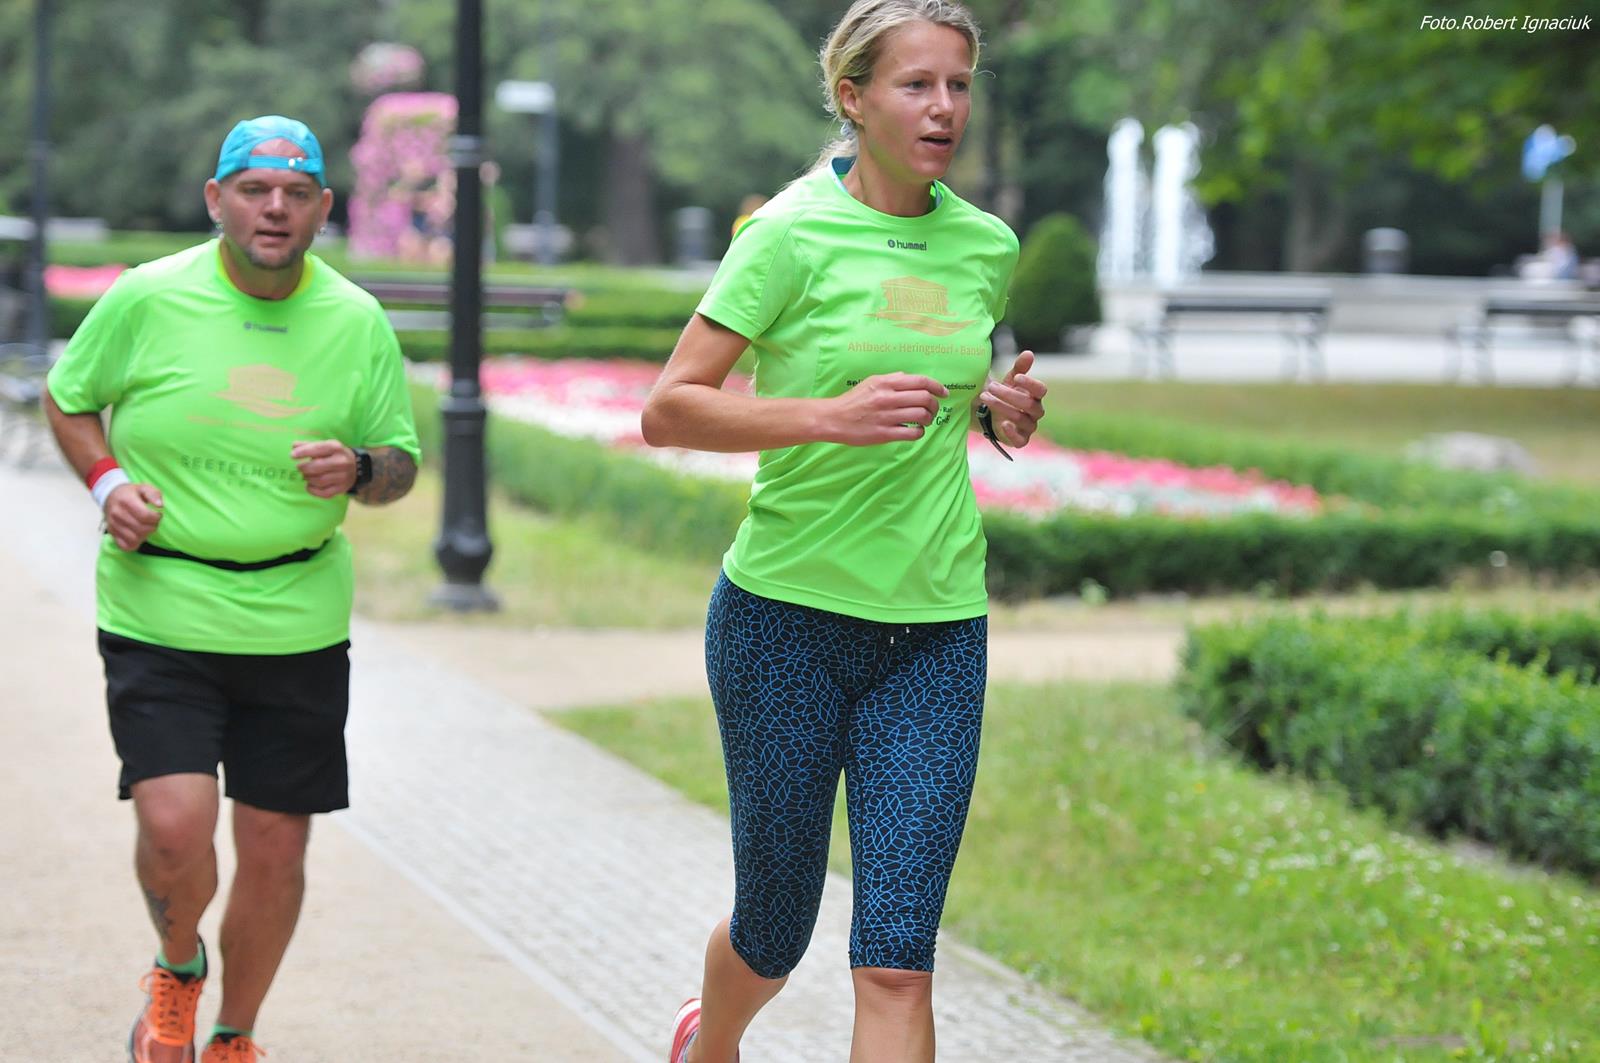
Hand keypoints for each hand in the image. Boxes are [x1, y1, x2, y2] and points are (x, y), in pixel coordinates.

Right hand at [104, 483, 163, 550]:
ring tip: (146, 528)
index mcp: (126, 501)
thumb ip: (154, 494)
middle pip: (141, 529)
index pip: (145, 516)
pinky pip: (125, 546)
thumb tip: (160, 505)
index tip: (158, 515)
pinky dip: (135, 544)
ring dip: (145, 536)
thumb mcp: (144, 488)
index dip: (156, 518)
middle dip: (152, 527)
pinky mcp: (111, 533)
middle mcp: (117, 513)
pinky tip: (138, 535)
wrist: (110, 496)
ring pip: (134, 539)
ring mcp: (113, 524)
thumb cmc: (131, 493)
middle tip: (153, 522)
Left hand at [292, 440, 356, 498]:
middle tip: (299, 468)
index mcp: (336, 448)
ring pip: (319, 480)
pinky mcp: (342, 488)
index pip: (317, 449)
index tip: (292, 455)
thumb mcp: (326, 446)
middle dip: (304, 468)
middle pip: (316, 467)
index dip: (303, 452)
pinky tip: (310, 485)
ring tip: (306, 476)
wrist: (358, 467)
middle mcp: (341, 462)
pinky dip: (313, 490)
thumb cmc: (336, 454)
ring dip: (308, 479)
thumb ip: (309, 445)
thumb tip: (294, 446)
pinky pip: (324, 493)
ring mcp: (343, 476)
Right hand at [822, 373, 949, 445]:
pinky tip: (916, 430)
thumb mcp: (871, 382)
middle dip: (935, 405)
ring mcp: (887, 416)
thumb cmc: (853, 400)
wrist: (834, 419)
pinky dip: (920, 432)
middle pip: (925, 398)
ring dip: (928, 419)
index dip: (937, 386)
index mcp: (886, 383)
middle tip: (933, 409)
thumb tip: (910, 379)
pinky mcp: (885, 434)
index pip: (920, 381)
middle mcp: (888, 398)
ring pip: (921, 416)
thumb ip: (892, 379)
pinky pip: (912, 433)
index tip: (944, 393)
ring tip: (924, 420)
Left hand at [979, 350, 1047, 447]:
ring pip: (1020, 418)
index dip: (1030, 384)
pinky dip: (1012, 433)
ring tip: (984, 397)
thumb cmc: (1003, 395)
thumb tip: (1029, 353)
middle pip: (1028, 404)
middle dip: (1008, 395)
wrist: (988, 415)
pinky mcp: (1020, 440)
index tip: (1016, 377)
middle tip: (991, 387)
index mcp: (1035, 396)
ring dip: (1001, 407)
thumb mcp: (1009, 380)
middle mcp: (1035, 412)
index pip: (1041, 390)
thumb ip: (1019, 368)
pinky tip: (1003, 423)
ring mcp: (1029, 427)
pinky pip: (1021, 440)